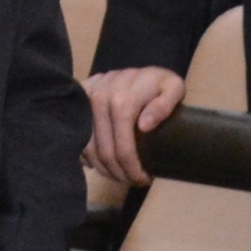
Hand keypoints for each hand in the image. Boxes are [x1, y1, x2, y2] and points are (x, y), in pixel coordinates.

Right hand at [83, 66, 183, 185]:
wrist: (137, 69)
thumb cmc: (158, 83)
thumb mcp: (173, 87)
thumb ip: (165, 105)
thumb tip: (145, 126)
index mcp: (122, 99)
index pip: (122, 147)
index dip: (132, 168)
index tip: (143, 179)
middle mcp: (98, 98)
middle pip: (104, 152)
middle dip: (118, 173)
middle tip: (132, 181)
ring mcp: (84, 99)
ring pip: (87, 148)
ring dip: (103, 168)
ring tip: (118, 176)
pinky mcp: (77, 100)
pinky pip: (77, 136)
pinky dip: (87, 155)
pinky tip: (101, 163)